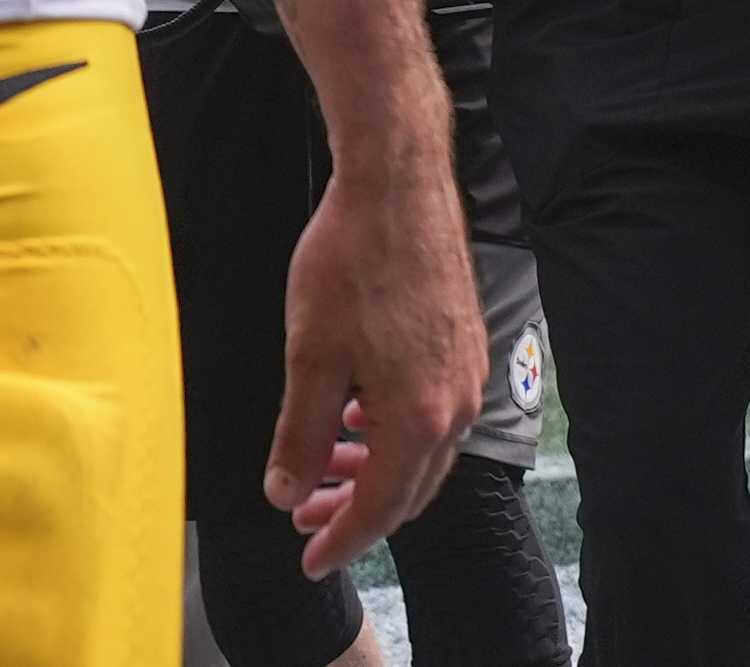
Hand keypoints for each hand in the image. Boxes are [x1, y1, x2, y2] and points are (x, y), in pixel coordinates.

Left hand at [270, 139, 483, 570]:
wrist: (396, 189)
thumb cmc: (351, 261)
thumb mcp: (308, 355)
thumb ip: (300, 433)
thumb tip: (286, 491)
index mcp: (418, 417)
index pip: (383, 507)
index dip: (344, 539)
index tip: (311, 560)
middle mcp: (454, 406)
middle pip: (408, 489)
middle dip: (356, 511)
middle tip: (306, 520)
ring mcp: (463, 377)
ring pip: (418, 452)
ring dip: (370, 469)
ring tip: (322, 470)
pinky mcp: (461, 349)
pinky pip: (427, 415)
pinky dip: (389, 431)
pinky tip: (352, 416)